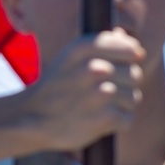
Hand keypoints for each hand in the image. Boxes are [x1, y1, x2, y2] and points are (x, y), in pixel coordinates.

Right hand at [25, 28, 143, 150]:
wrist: (30, 118)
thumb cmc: (56, 86)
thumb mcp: (70, 58)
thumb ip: (101, 45)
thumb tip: (128, 40)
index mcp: (83, 48)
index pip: (130, 49)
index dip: (127, 61)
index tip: (112, 72)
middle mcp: (93, 68)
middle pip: (134, 74)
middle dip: (122, 86)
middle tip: (98, 95)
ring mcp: (100, 94)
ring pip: (132, 98)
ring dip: (118, 106)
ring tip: (94, 109)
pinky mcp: (105, 118)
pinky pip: (126, 119)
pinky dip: (114, 124)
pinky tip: (94, 122)